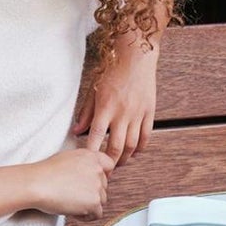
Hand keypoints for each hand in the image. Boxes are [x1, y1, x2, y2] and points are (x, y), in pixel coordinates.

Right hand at [27, 146, 115, 222]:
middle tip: (73, 196)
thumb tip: (88, 176)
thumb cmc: (44, 173)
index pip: (109, 165)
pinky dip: (85, 216)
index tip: (91, 183)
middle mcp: (97, 169)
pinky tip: (72, 211)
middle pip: (103, 186)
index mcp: (91, 156)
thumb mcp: (67, 158)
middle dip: (91, 193)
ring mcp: (97, 186)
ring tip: (70, 203)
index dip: (102, 176)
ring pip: (101, 200)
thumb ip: (82, 164)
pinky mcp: (94, 202)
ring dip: (88, 205)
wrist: (36, 184)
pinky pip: (97, 214)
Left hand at [74, 45, 157, 165]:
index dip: (91, 154)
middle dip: (110, 163)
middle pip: (116, 147)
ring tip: (119, 162)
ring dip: (125, 158)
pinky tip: (134, 152)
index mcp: (105, 107)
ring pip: (132, 145)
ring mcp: (138, 113)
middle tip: (105, 170)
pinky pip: (146, 136)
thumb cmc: (112, 70)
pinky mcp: (149, 111)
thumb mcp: (93, 90)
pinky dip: (140, 147)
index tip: (87, 164)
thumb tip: (76, 131)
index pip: (96, 137)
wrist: (136, 55)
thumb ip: (85, 113)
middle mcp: (122, 113)